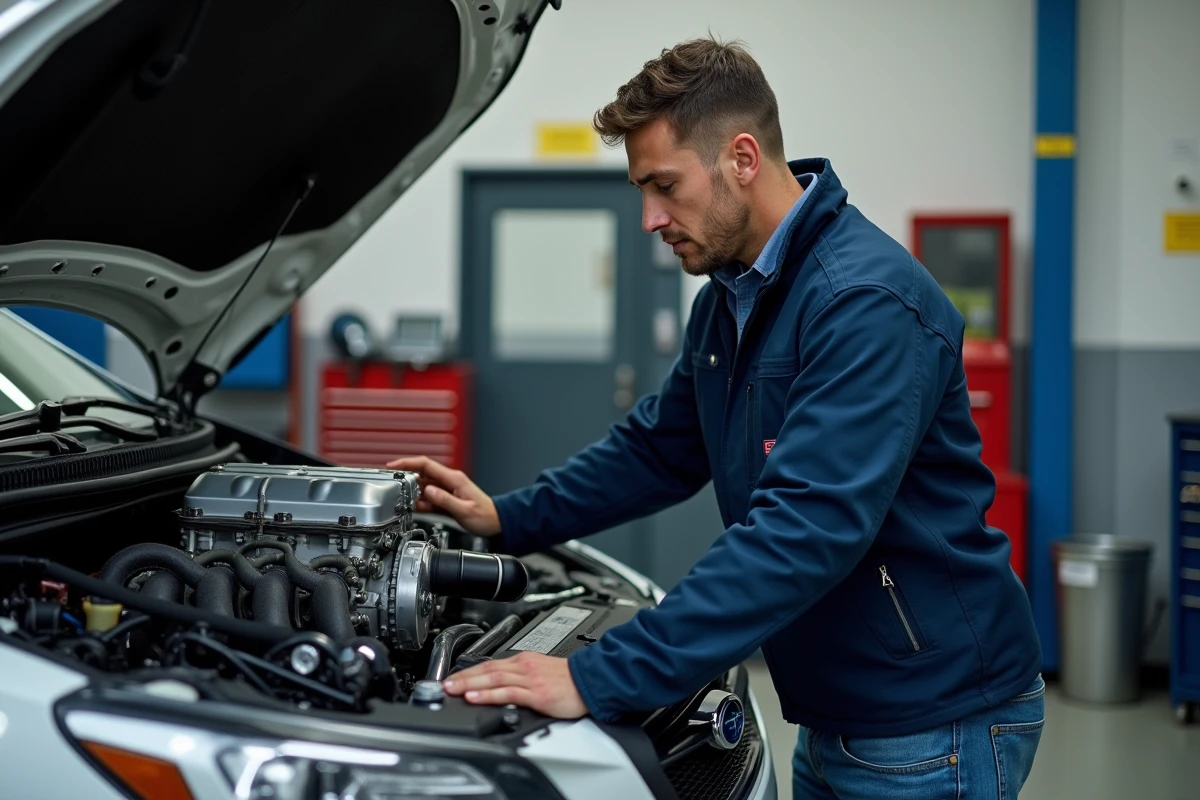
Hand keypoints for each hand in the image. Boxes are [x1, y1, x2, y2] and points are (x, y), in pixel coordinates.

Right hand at [385, 456, 500, 536]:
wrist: (495, 522)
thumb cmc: (485, 516)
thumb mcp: (464, 510)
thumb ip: (445, 500)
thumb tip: (428, 491)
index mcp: (453, 479)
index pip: (426, 465)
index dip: (408, 463)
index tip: (393, 466)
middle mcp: (449, 481)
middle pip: (421, 474)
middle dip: (406, 479)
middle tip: (393, 486)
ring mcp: (446, 490)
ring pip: (423, 487)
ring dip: (412, 492)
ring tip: (402, 500)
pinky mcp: (445, 499)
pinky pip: (428, 498)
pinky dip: (420, 502)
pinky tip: (415, 507)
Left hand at [442, 652, 587, 718]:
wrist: (592, 682)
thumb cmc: (569, 681)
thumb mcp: (541, 673)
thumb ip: (520, 679)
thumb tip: (500, 688)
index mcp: (524, 661)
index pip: (490, 664)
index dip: (469, 672)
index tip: (452, 679)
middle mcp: (524, 666)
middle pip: (487, 669)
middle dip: (463, 677)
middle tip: (444, 684)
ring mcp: (530, 679)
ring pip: (493, 679)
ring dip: (470, 684)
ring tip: (453, 690)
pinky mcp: (537, 693)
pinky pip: (508, 693)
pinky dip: (489, 694)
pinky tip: (476, 697)